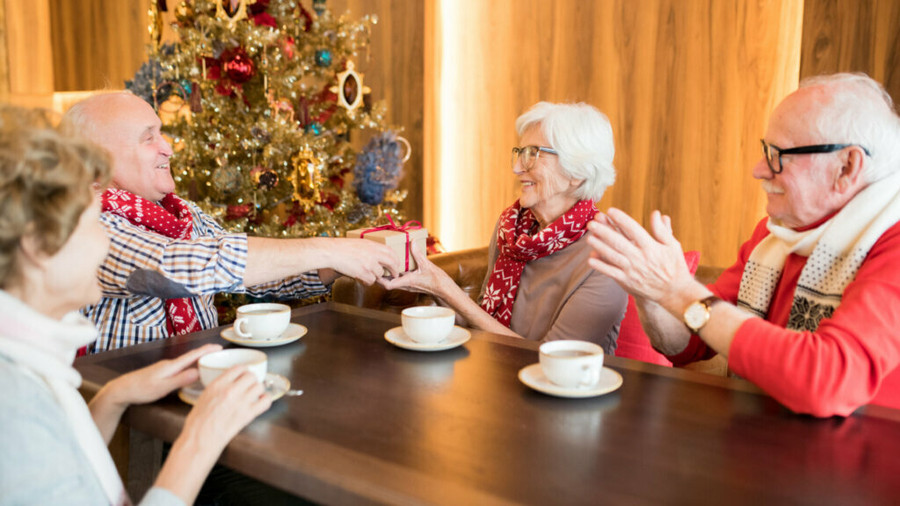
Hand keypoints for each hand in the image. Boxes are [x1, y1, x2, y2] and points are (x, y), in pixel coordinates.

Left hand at [105, 344, 222, 406]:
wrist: (122, 390)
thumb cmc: (140, 390)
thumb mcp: (162, 387)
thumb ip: (180, 380)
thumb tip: (198, 372)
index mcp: (171, 366)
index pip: (193, 355)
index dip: (206, 350)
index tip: (219, 347)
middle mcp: (170, 364)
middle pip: (191, 357)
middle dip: (207, 354)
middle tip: (221, 355)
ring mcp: (166, 368)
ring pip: (186, 363)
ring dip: (199, 361)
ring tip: (211, 363)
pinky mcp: (163, 373)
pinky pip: (181, 368)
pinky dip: (191, 367)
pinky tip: (192, 373)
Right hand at [181, 365, 271, 450]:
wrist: (200, 439)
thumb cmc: (198, 422)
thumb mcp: (204, 396)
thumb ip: (218, 387)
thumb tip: (228, 383)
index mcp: (218, 385)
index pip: (239, 368)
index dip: (243, 370)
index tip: (243, 374)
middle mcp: (231, 391)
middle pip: (251, 375)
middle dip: (251, 379)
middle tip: (249, 385)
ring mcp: (241, 402)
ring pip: (260, 386)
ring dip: (258, 389)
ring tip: (254, 393)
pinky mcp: (248, 415)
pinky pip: (266, 401)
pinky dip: (266, 400)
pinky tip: (261, 401)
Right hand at [327, 238, 402, 285]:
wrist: (331, 251)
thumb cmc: (343, 247)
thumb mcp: (361, 243)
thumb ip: (372, 249)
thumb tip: (381, 257)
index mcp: (373, 245)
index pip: (391, 252)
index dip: (396, 259)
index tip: (396, 264)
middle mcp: (373, 254)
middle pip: (392, 263)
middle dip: (394, 271)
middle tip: (393, 274)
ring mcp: (369, 263)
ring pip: (379, 274)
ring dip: (375, 276)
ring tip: (366, 274)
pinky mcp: (363, 272)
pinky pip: (371, 281)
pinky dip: (367, 281)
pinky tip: (361, 278)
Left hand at [378, 246, 451, 295]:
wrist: (443, 288)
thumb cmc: (436, 280)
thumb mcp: (427, 264)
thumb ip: (418, 253)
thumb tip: (412, 242)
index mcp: (407, 281)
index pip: (388, 285)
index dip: (379, 279)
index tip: (377, 269)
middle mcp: (405, 285)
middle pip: (386, 284)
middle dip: (380, 275)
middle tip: (376, 264)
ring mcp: (407, 285)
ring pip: (392, 282)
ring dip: (386, 274)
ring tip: (382, 263)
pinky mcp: (410, 283)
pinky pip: (399, 279)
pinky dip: (394, 273)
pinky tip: (394, 265)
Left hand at [586, 208, 695, 302]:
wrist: (675, 292)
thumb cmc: (675, 266)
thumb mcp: (672, 245)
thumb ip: (662, 230)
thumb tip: (656, 213)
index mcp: (651, 247)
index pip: (633, 229)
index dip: (621, 219)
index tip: (610, 210)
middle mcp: (640, 258)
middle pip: (618, 242)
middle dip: (604, 231)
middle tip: (591, 222)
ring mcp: (633, 270)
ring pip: (612, 256)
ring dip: (599, 246)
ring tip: (589, 237)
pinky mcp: (628, 282)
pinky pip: (612, 273)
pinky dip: (601, 266)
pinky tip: (590, 259)